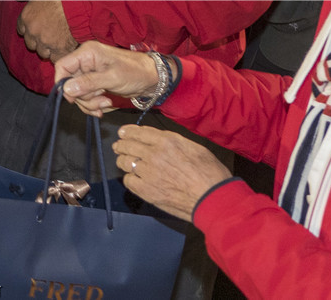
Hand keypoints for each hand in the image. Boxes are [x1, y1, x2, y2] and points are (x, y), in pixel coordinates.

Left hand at [14, 0, 77, 60]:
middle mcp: (33, 32)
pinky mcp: (59, 49)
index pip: (21, 29)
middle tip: (49, 34)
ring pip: (42, 52)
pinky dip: (59, 55)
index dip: (29, 28)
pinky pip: (55, 58)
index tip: (37, 26)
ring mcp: (45, 42)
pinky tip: (64, 49)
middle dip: (38, 40)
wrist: (80, 2)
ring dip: (48, 49)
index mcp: (26, 17)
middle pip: (31, 43)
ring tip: (57, 41)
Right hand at [55, 42, 160, 116]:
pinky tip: (105, 107)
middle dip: (83, 97)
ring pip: (78, 92)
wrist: (152, 78)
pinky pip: (87, 96)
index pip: (63, 66)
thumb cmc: (135, 72)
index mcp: (87, 53)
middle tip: (100, 102)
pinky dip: (93, 104)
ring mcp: (91, 73)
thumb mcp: (112, 78)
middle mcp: (86, 62)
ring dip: (90, 103)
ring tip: (106, 104)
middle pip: (70, 83)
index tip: (71, 98)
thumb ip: (88, 83)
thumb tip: (66, 89)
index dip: (63, 83)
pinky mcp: (96, 83)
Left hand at [112, 125, 232, 222]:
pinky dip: (130, 179)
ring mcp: (148, 173)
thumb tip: (158, 138)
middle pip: (127, 145)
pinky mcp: (146, 191)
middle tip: (119, 147)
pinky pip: (128, 181)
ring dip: (124, 161)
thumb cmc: (209, 173)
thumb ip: (173, 141)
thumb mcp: (194, 147)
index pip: (138, 132)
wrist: (212, 199)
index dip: (128, 132)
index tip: (123, 133)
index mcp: (166, 141)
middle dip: (121, 145)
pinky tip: (136, 179)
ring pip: (124, 162)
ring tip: (125, 162)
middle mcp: (153, 154)